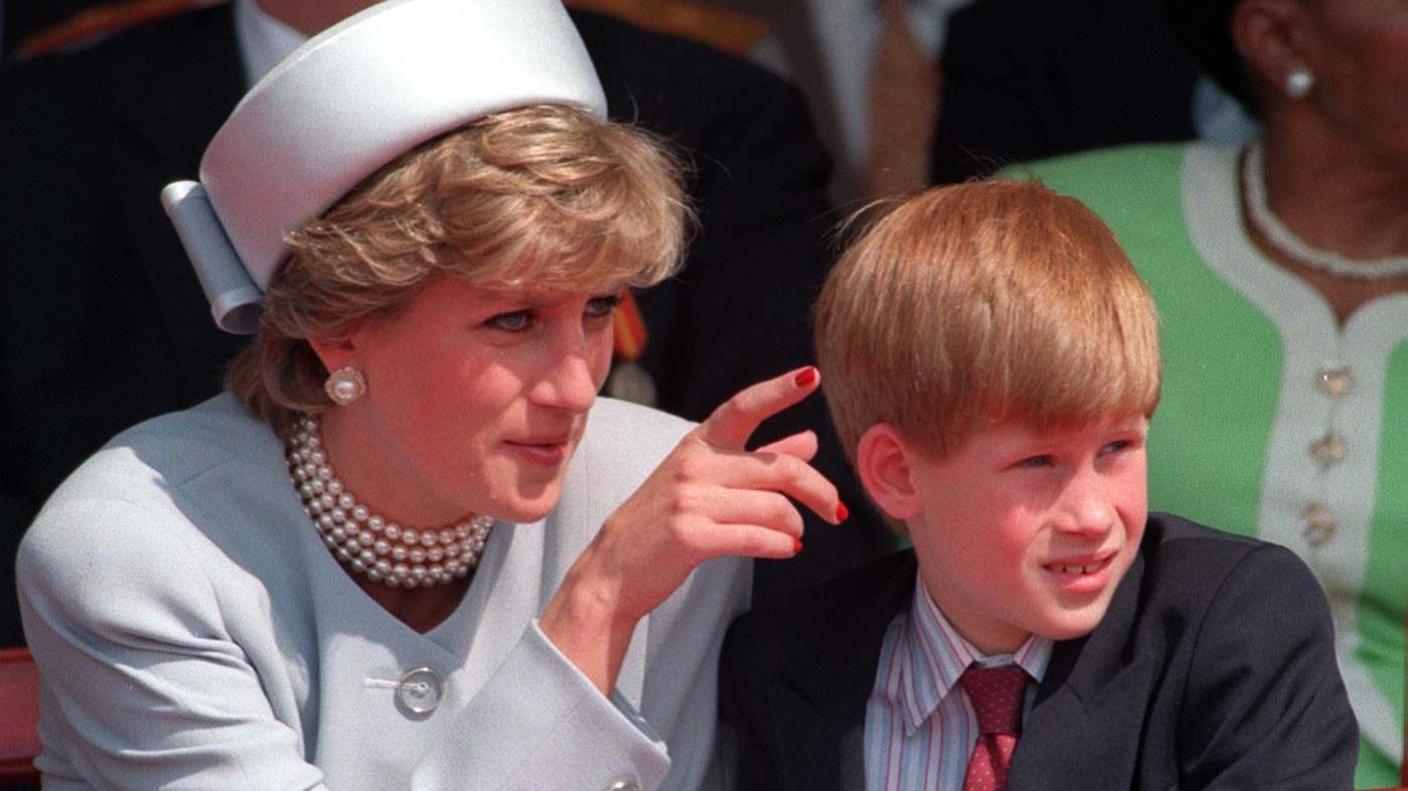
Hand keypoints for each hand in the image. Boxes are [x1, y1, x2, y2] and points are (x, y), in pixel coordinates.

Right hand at [540, 366, 845, 692]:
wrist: (614, 568)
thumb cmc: (664, 520)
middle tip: (837, 510)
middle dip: (819, 490)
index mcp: (699, 443)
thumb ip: (759, 458)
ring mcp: (690, 499)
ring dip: (795, 526)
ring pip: (774, 506)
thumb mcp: (705, 479)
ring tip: (795, 536)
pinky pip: (757, 538)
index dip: (779, 390)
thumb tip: (810, 440)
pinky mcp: (691, 536)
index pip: (744, 406)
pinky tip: (787, 549)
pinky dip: (781, 546)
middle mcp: (694, 464)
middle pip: (780, 468)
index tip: (811, 377)